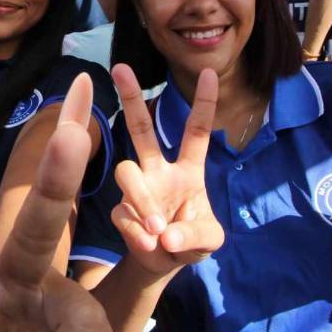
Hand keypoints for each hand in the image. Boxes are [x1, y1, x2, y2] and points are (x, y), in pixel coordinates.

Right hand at [107, 65, 224, 275]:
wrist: (164, 263)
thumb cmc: (190, 239)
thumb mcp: (208, 241)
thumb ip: (194, 236)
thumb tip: (165, 234)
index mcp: (188, 170)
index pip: (196, 131)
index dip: (203, 103)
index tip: (210, 72)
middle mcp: (158, 171)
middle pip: (142, 129)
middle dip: (131, 98)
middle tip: (120, 68)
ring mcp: (138, 188)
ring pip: (126, 172)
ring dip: (142, 199)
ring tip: (158, 227)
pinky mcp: (121, 211)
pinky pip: (123, 213)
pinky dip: (138, 232)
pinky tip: (150, 244)